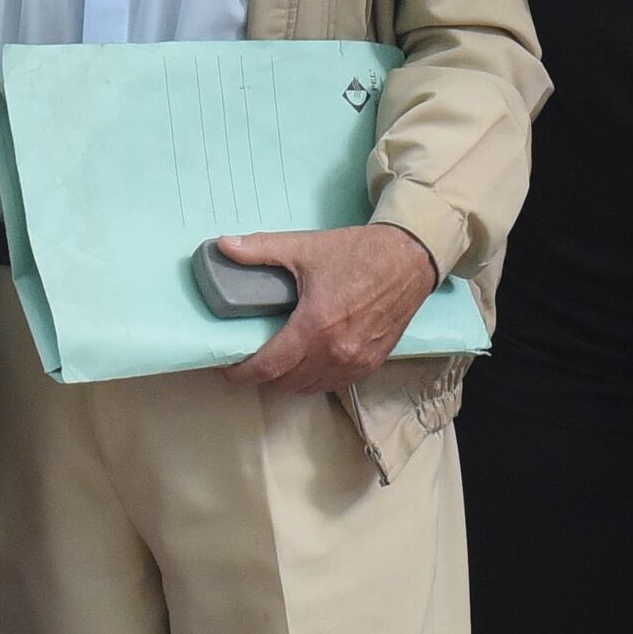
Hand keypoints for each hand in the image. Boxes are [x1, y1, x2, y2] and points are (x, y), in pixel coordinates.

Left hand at [213, 224, 439, 394]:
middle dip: (262, 377)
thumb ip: (260, 249)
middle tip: (248, 361)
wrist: (409, 259)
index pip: (268, 367)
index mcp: (315, 326)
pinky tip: (307, 365)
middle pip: (285, 383)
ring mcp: (356, 362)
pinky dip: (314, 380)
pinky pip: (333, 384)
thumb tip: (223, 245)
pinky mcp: (372, 363)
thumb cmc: (358, 252)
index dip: (241, 373)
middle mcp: (336, 352)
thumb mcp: (305, 247)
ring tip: (275, 364)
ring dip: (288, 382)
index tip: (226, 369)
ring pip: (309, 388)